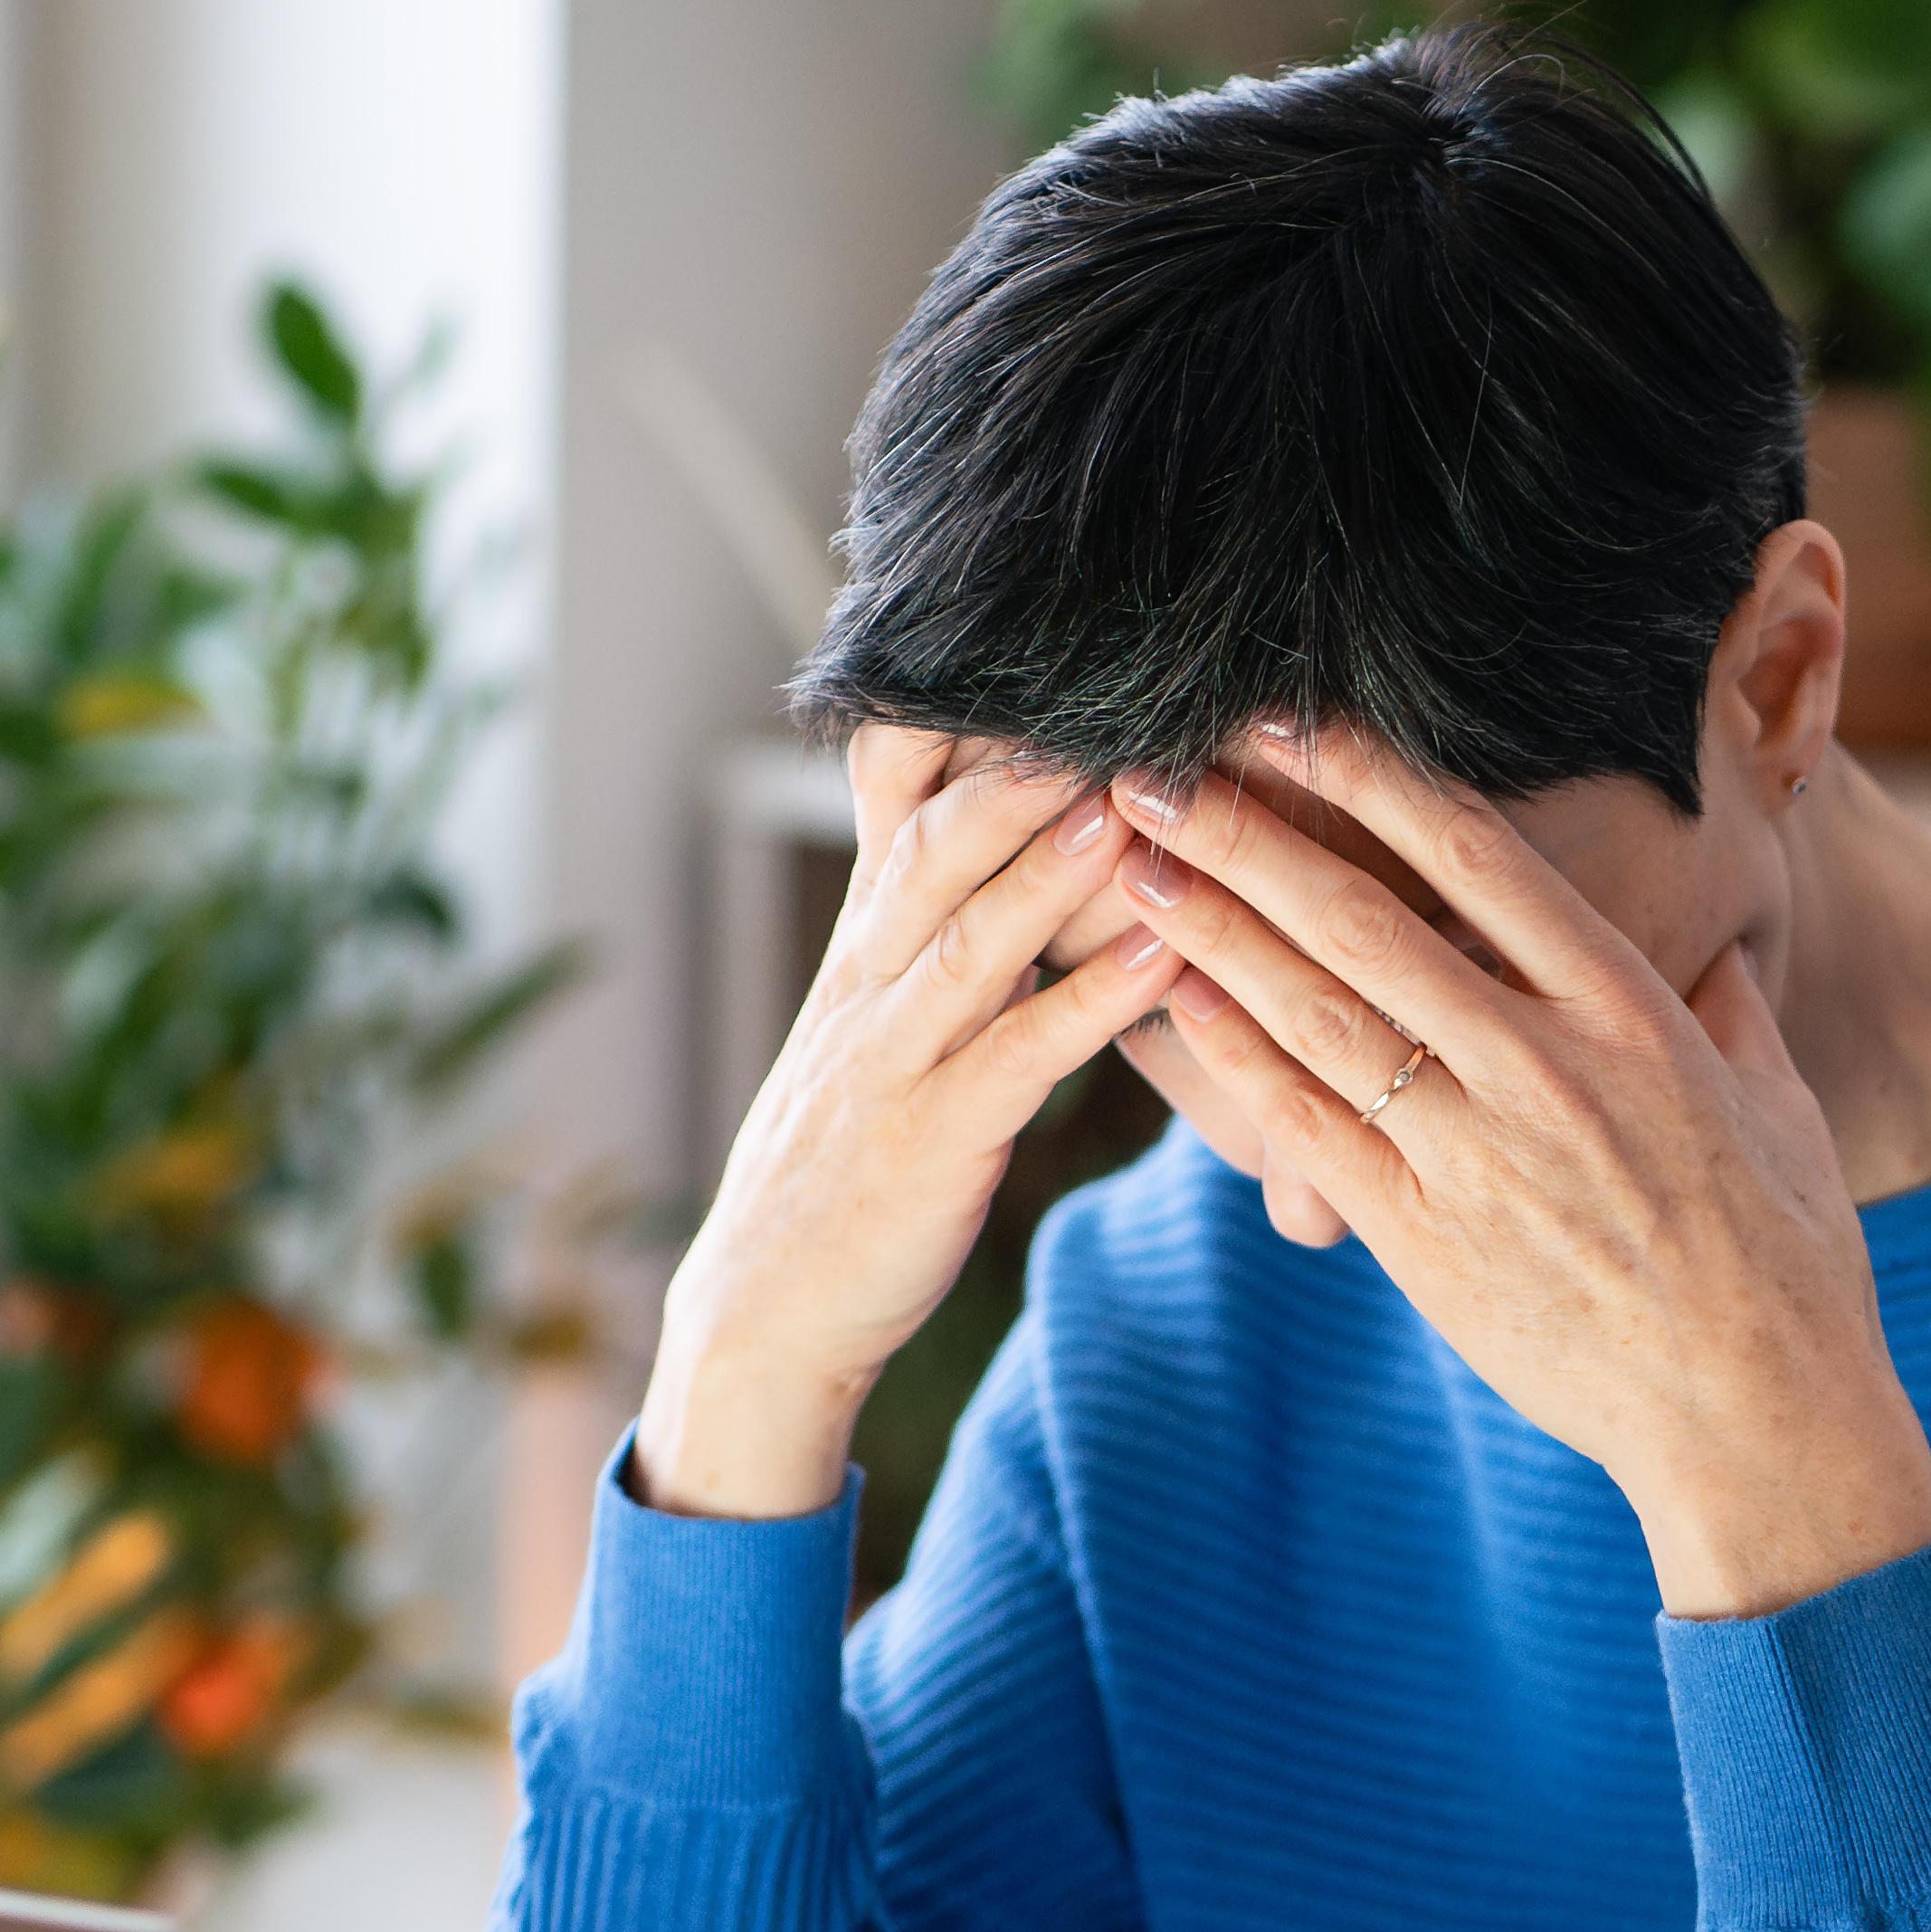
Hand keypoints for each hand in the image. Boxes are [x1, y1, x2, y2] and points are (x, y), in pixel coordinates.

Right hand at [638, 732, 1179, 1522]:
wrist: (769, 1303)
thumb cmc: (852, 1151)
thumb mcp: (882, 1015)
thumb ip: (943, 920)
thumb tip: (1025, 823)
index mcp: (869, 936)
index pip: (896, 787)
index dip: (954, 706)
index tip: (1036, 628)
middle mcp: (872, 977)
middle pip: (934, 840)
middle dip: (1013, 760)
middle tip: (1104, 681)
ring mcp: (895, 1057)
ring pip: (972, 938)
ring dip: (1051, 864)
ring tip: (1130, 797)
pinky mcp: (932, 1139)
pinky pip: (1020, 1058)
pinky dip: (1092, 1003)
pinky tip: (1162, 958)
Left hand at [1114, 727, 1930, 1617]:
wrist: (1760, 1415)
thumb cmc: (1783, 1260)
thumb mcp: (1779, 1106)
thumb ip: (1725, 1014)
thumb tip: (1711, 958)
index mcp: (1632, 1010)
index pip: (1479, 855)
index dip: (1371, 776)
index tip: (1291, 719)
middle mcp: (1545, 1065)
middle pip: (1367, 919)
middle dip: (1248, 836)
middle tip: (1153, 767)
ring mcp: (1478, 1154)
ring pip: (1318, 1014)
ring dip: (1215, 931)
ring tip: (1134, 865)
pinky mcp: (1426, 1241)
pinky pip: (1309, 1130)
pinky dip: (1237, 1060)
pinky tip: (1175, 1001)